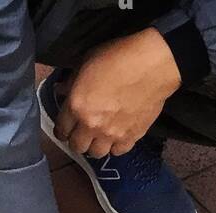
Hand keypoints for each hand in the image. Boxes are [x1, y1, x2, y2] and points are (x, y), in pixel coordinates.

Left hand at [56, 29, 181, 156]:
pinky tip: (117, 136)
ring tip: (99, 136)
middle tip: (82, 132)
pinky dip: (115, 146)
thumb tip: (61, 91)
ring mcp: (112, 135)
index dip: (62, 130)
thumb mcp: (87, 61)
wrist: (153, 63)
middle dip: (77, 140)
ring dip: (95, 145)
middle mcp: (92, 125)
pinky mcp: (131, 137)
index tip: (66, 128)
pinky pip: (117, 151)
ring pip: (96, 153)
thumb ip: (72, 81)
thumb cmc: (118, 56)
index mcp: (77, 106)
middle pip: (77, 146)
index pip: (61, 130)